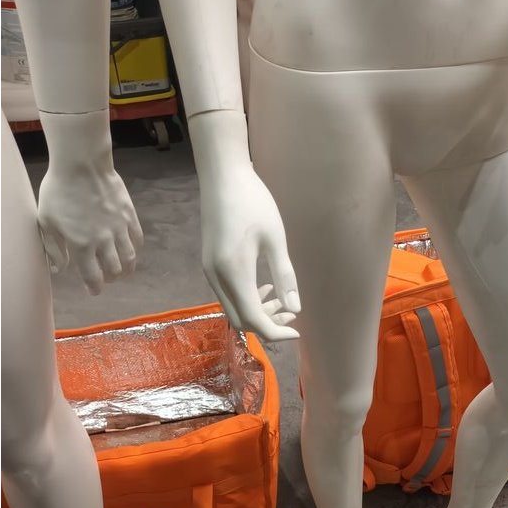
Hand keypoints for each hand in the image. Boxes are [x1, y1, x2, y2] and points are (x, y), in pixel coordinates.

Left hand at [36, 162, 143, 294]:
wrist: (81, 164)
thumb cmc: (58, 191)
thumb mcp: (46, 221)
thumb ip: (53, 248)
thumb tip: (59, 269)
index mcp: (82, 245)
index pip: (93, 277)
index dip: (94, 288)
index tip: (93, 290)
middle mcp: (104, 241)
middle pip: (114, 271)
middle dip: (110, 279)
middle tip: (105, 278)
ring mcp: (119, 228)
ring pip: (130, 258)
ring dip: (126, 268)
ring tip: (122, 270)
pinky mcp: (129, 215)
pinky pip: (137, 239)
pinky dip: (135, 248)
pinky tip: (129, 248)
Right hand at [192, 111, 300, 341]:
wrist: (223, 176)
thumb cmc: (254, 201)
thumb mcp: (275, 239)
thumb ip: (284, 276)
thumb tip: (294, 309)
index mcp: (233, 272)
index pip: (253, 319)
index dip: (276, 332)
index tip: (298, 331)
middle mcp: (216, 277)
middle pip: (240, 320)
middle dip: (267, 324)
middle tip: (291, 314)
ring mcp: (209, 271)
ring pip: (232, 308)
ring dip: (257, 312)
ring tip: (281, 299)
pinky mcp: (209, 264)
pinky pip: (228, 294)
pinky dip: (247, 299)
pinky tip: (265, 287)